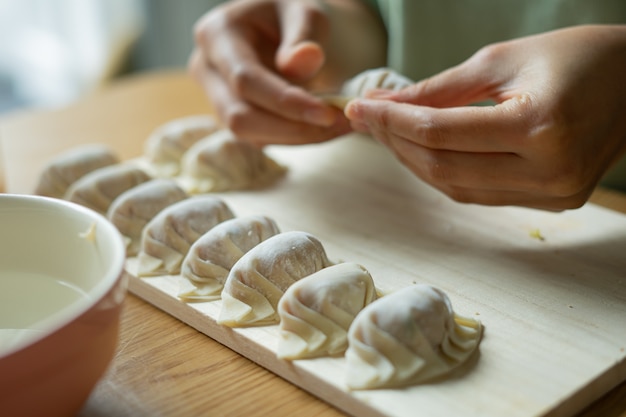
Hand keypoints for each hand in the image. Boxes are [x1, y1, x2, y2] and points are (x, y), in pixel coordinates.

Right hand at [189, 0, 384, 145]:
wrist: (288, 28)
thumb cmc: (293, 14)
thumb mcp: (304, 9)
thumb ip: (304, 33)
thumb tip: (302, 63)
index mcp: (216, 34)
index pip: (245, 79)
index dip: (285, 102)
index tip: (327, 113)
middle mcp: (207, 69)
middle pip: (239, 116)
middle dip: (291, 128)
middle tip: (339, 123)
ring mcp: (216, 97)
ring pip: (250, 135)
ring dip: (298, 137)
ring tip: (339, 125)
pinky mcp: (233, 117)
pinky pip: (262, 139)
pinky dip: (297, 137)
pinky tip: (325, 128)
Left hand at [345, 25, 625, 209]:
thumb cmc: (573, 57)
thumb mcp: (501, 61)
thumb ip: (439, 89)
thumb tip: (384, 104)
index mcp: (540, 127)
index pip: (440, 132)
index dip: (391, 121)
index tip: (360, 108)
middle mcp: (549, 171)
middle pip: (443, 168)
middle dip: (396, 144)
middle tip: (368, 120)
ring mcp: (554, 194)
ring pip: (457, 188)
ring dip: (415, 162)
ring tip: (389, 135)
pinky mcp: (554, 202)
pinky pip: (481, 195)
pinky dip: (445, 175)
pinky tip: (424, 152)